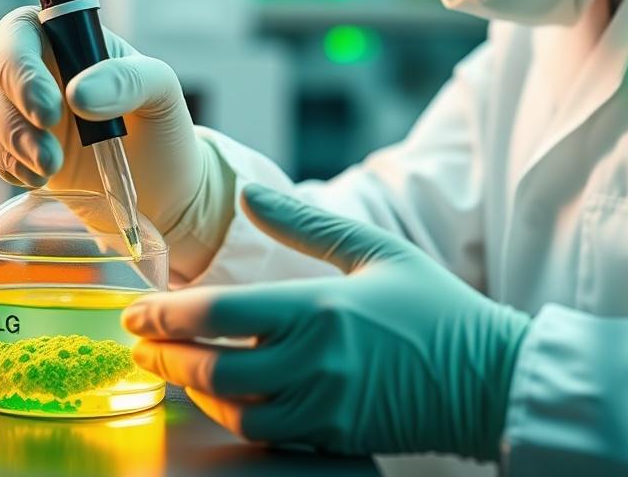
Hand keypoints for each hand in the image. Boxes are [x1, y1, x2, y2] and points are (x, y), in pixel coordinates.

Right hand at [0, 6, 207, 234]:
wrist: (162, 185)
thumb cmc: (161, 126)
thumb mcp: (162, 91)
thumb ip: (128, 80)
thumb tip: (78, 93)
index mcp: (70, 39)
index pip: (22, 29)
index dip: (21, 64)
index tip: (50, 107)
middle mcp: (40, 67)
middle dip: (15, 114)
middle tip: (50, 151)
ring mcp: (24, 108)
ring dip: (12, 144)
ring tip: (51, 168)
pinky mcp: (18, 147)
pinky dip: (8, 165)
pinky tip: (39, 178)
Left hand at [122, 184, 530, 458]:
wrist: (491, 378)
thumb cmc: (435, 307)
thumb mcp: (374, 250)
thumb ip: (304, 221)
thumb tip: (247, 192)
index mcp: (320, 309)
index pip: (219, 312)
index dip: (167, 314)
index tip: (136, 310)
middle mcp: (315, 363)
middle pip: (213, 368)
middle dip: (164, 356)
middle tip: (137, 344)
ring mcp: (323, 407)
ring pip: (233, 408)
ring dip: (193, 389)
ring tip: (171, 368)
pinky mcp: (333, 436)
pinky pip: (265, 432)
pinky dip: (231, 414)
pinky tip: (220, 395)